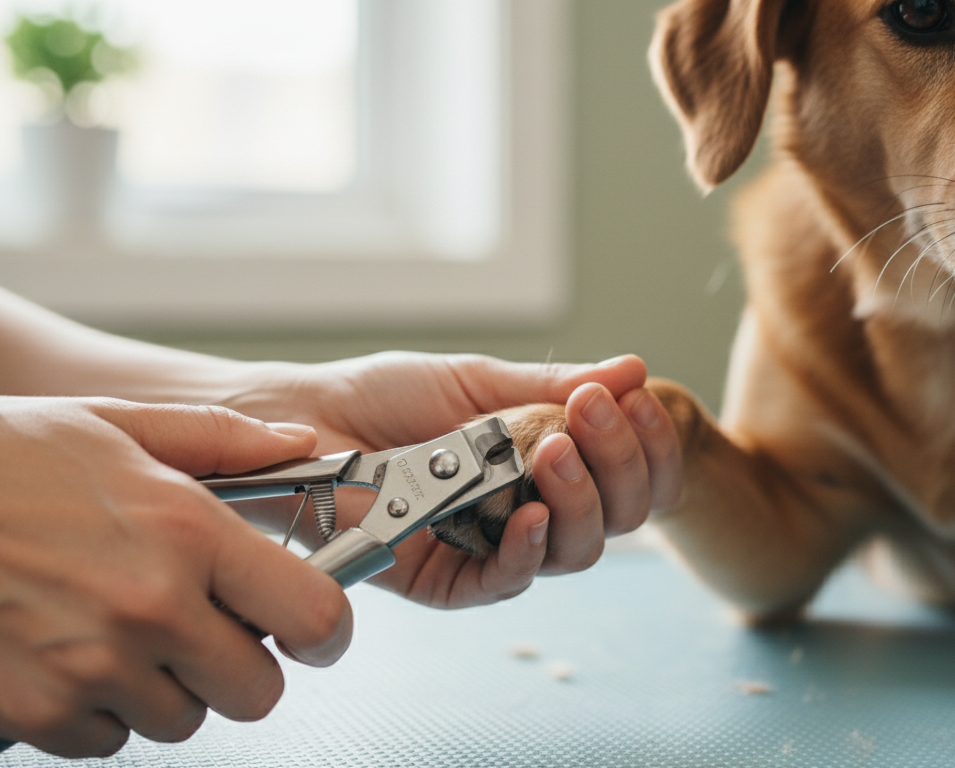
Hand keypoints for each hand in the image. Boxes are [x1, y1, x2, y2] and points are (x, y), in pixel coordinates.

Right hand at [0, 389, 351, 758]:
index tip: (311, 631)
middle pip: (259, 690)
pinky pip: (110, 741)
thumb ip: (226, 440)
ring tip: (116, 626)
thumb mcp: (121, 423)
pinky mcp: (35, 713)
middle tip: (201, 627)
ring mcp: (91, 668)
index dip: (324, 630)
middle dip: (242, 665)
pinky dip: (100, 710)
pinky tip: (68, 651)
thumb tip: (307, 447)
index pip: (313, 615)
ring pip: (185, 719)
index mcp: (187, 530)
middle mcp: (150, 605)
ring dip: (166, 685)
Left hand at [223, 352, 682, 608]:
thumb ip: (552, 385)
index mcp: (546, 466)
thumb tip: (633, 370)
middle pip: (615, 517)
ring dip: (580, 498)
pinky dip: (528, 551)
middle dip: (619, 463)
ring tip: (554, 448)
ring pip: (574, 552)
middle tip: (593, 411)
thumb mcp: (478, 381)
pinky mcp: (448, 583)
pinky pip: (506, 583)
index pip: (627, 476)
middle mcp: (530, 512)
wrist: (306, 420)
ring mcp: (491, 549)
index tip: (636, 398)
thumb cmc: (383, 398)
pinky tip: (532, 515)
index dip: (648, 445)